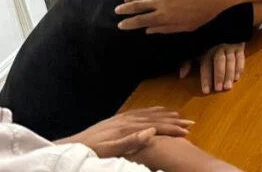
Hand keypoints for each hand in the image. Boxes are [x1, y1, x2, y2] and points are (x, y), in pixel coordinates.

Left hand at [58, 107, 192, 157]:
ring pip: (148, 114)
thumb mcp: (109, 150)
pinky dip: (152, 111)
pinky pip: (139, 112)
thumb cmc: (90, 151)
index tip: (187, 132)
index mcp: (127, 128)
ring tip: (178, 115)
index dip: (172, 129)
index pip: (155, 127)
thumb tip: (151, 132)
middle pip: (155, 119)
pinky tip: (156, 111)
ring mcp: (122, 118)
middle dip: (173, 121)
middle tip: (190, 124)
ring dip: (165, 114)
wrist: (71, 145)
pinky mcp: (117, 119)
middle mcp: (127, 120)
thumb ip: (130, 141)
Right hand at [116, 0, 235, 33]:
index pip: (141, 20)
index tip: (120, 25)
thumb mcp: (186, 27)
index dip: (129, 23)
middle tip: (116, 11)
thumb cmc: (204, 13)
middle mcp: (161, 3)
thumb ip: (166, 29)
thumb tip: (148, 31)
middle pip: (138, 5)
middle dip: (126, 9)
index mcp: (165, 16)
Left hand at [181, 43, 244, 94]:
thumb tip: (181, 76)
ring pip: (231, 62)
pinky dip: (239, 68)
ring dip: (229, 75)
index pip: (206, 66)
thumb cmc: (207, 44)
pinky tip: (237, 78)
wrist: (223, 29)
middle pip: (219, 63)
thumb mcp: (196, 51)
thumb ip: (187, 63)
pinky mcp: (240, 47)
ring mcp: (230, 47)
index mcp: (206, 50)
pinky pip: (240, 58)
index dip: (206, 79)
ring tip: (228, 87)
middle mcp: (218, 48)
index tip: (206, 91)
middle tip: (219, 89)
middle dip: (219, 76)